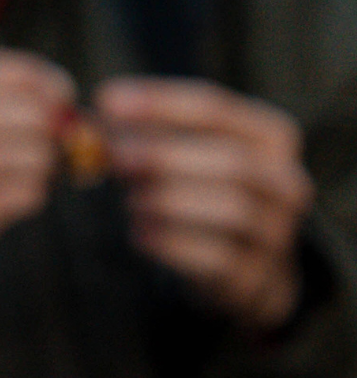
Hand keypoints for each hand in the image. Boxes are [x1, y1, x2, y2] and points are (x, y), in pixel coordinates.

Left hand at [98, 79, 311, 331]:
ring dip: (168, 199)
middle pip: (232, 161)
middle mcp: (285, 182)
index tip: (106, 100)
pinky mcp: (256, 277)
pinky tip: (139, 232)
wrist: (243, 265)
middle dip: (165, 155)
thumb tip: (93, 115)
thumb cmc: (200, 188)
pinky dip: (170, 241)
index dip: (158, 102)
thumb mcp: (180, 150)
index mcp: (271, 137)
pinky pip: (216, 257)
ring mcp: (277, 233)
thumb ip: (141, 130)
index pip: (216, 108)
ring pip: (230, 209)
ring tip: (130, 199)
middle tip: (115, 156)